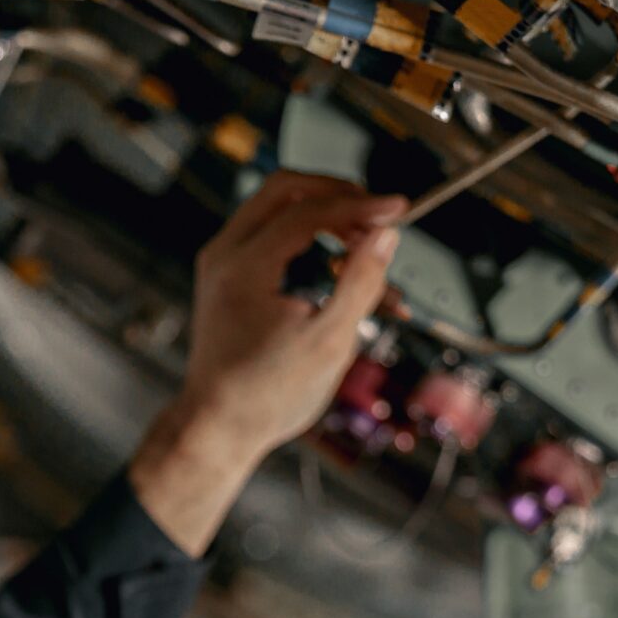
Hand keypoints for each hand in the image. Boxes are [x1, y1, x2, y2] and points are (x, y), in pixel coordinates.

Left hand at [129, 172, 405, 553]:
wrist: (217, 427)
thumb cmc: (268, 395)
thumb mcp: (329, 342)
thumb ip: (360, 283)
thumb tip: (386, 235)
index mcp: (243, 266)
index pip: (308, 210)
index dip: (360, 206)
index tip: (400, 209)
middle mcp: (225, 254)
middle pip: (287, 189)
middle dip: (339, 197)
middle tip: (379, 218)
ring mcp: (223, 262)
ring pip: (280, 210)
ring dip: (328, 222)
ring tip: (370, 257)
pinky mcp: (230, 276)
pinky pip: (274, 240)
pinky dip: (312, 246)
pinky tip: (347, 278)